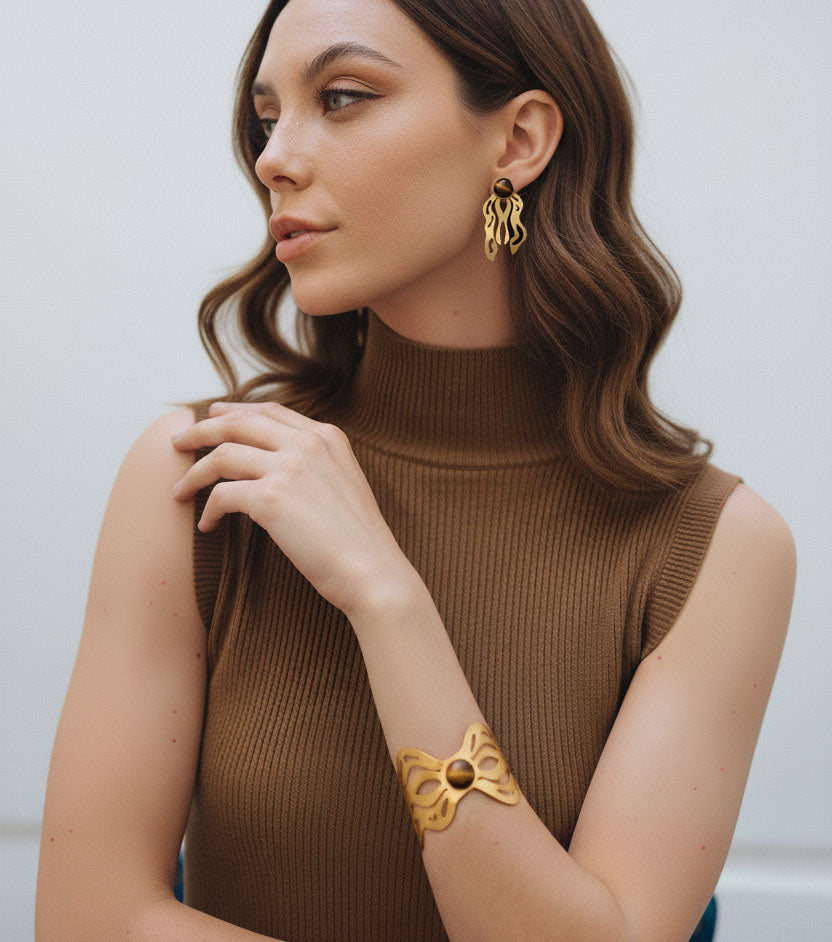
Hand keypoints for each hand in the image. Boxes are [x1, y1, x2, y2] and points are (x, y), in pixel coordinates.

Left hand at [171, 400, 413, 616]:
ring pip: (221, 455)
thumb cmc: (359, 541)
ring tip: (178, 490)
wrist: (373, 571)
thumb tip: (276, 464)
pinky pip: (222, 495)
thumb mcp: (345, 484)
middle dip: (201, 430)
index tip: (212, 416)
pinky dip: (207, 511)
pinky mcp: (271, 498)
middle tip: (178, 442)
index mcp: (327, 436)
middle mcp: (307, 443)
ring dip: (194, 473)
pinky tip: (207, 526)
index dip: (236, 411)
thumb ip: (316, 464)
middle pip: (238, 423)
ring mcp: (289, 467)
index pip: (270, 411)